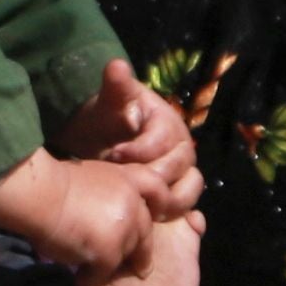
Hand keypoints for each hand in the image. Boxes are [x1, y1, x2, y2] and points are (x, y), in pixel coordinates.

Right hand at [0, 150, 154, 277]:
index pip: (158, 190)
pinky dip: (91, 277)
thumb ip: (108, 191)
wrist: (40, 192)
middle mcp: (132, 202)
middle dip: (141, 253)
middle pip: (145, 232)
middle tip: (141, 269)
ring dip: (109, 263)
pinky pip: (105, 272)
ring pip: (126, 255)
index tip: (161, 217)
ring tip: (90, 268)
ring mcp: (124, 227)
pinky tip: (78, 276)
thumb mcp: (91, 174)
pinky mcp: (109, 250)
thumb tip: (106, 211)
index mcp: (127, 178)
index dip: (162, 206)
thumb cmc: (52, 181)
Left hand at [56, 63, 203, 220]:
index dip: (140, 150)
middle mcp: (181, 147)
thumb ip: (115, 86)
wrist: (97, 147)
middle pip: (180, 167)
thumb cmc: (104, 122)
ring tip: (140, 206)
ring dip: (167, 201)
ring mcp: (182, 172)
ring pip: (189, 189)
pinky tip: (153, 219)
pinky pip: (187, 207)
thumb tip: (117, 66)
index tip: (113, 155)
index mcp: (168, 123)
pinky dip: (177, 215)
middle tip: (126, 185)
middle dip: (152, 177)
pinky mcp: (177, 194)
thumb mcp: (107, 103)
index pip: (163, 140)